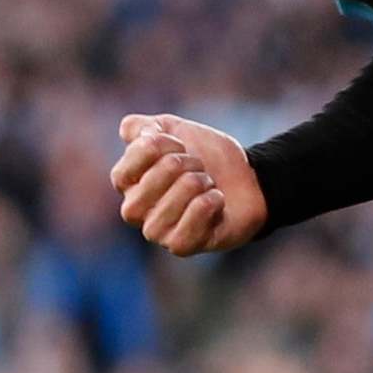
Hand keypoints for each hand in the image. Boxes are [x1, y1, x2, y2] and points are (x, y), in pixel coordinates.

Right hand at [109, 113, 266, 256]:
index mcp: (131, 183)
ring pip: (168, 208)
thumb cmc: (208, 156)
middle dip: (181, 166)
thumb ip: (146, 127)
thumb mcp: (177, 130)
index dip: (154, 149)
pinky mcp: (182, 245)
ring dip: (198, 185)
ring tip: (209, 182)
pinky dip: (208, 206)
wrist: (250, 175)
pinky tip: (217, 199)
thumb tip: (129, 129)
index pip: (122, 173)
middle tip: (199, 164)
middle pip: (145, 189)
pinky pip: (186, 231)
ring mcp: (159, 231)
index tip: (179, 142)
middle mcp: (138, 211)